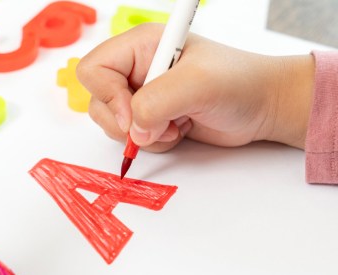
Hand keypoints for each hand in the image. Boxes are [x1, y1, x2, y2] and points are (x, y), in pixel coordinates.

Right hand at [77, 23, 314, 151]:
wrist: (264, 106)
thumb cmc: (239, 83)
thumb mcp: (197, 85)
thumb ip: (156, 102)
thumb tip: (133, 129)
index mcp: (141, 46)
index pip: (94, 69)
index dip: (108, 95)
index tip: (134, 114)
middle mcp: (136, 68)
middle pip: (98, 100)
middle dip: (125, 122)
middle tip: (159, 124)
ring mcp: (142, 95)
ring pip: (112, 123)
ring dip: (141, 135)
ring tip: (175, 125)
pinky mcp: (151, 118)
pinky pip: (130, 138)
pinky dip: (151, 143)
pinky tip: (179, 131)